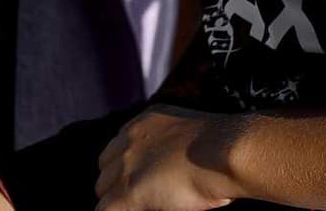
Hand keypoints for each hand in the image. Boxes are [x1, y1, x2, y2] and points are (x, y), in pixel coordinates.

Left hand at [96, 106, 243, 210]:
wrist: (223, 152)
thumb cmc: (222, 148)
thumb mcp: (190, 135)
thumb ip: (173, 144)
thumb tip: (175, 165)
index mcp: (145, 123)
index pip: (118, 146)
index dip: (124, 166)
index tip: (136, 178)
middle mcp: (130, 139)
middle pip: (106, 166)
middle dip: (115, 182)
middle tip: (136, 196)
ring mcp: (126, 166)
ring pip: (102, 188)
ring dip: (114, 199)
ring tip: (134, 207)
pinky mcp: (128, 191)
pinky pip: (104, 209)